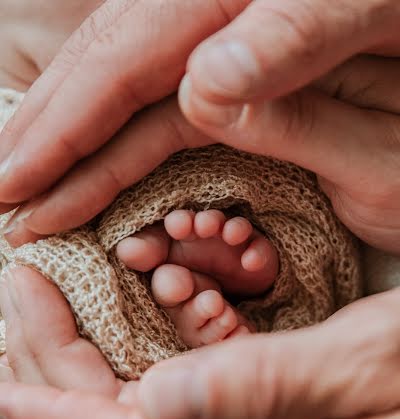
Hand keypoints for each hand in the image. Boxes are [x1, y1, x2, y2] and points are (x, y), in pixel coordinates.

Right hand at [1, 0, 399, 253]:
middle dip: (48, 138)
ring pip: (124, 88)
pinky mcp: (232, 52)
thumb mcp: (370, 5)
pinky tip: (97, 155)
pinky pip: (159, 95)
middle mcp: (207, 9)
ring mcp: (215, 31)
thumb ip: (294, 39)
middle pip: (104, 73)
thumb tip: (203, 87)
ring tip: (32, 183)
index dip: (65, 130)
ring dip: (74, 141)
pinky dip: (119, 133)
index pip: (123, 65)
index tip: (16, 184)